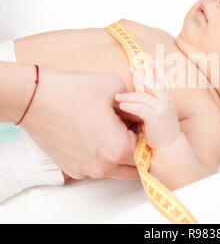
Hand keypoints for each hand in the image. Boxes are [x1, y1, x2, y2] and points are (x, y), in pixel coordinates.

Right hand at [21, 67, 138, 179]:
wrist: (36, 99)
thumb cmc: (75, 91)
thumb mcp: (116, 87)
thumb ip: (135, 105)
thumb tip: (138, 116)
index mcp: (117, 148)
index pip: (145, 148)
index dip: (144, 132)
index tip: (136, 120)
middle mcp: (103, 167)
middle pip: (132, 164)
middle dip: (134, 146)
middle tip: (126, 126)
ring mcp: (86, 171)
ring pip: (115, 168)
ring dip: (118, 153)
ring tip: (108, 129)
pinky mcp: (72, 170)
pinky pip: (97, 166)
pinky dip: (100, 155)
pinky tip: (92, 135)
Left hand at [115, 61, 180, 150]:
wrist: (170, 147)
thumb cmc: (162, 132)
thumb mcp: (158, 114)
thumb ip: (150, 104)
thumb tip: (137, 97)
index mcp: (167, 98)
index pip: (162, 80)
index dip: (157, 69)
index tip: (151, 60)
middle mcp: (166, 100)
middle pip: (151, 83)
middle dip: (141, 75)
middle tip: (131, 68)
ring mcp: (162, 106)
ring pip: (141, 97)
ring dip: (127, 96)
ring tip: (117, 97)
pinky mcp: (155, 116)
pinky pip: (139, 108)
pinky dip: (129, 106)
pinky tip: (121, 106)